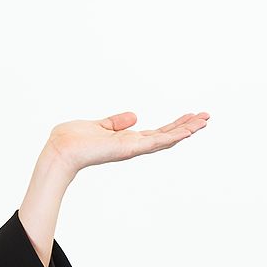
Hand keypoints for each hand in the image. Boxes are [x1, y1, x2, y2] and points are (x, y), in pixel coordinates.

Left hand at [46, 111, 209, 174]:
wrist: (60, 151)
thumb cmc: (71, 140)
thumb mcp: (98, 125)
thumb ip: (115, 122)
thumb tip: (134, 116)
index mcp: (125, 140)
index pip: (154, 133)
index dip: (172, 126)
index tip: (189, 116)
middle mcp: (131, 146)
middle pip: (165, 136)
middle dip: (186, 127)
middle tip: (206, 116)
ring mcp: (132, 148)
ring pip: (166, 139)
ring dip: (186, 130)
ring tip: (205, 120)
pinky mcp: (129, 148)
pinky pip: (156, 142)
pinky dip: (173, 135)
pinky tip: (188, 129)